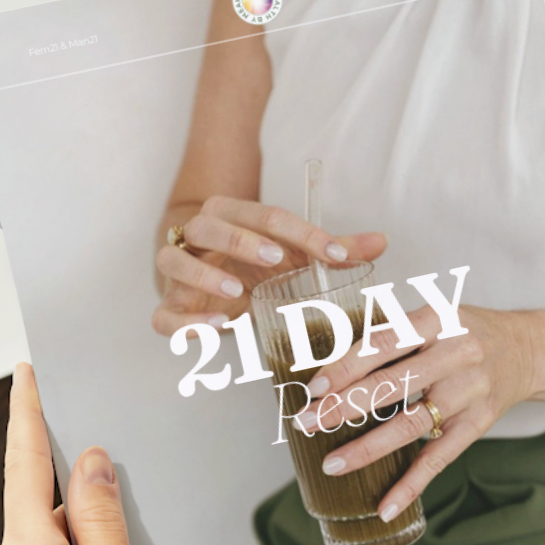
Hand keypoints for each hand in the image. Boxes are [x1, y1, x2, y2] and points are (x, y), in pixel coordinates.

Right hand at [153, 196, 384, 334]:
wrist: (204, 276)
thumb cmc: (251, 262)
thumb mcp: (292, 253)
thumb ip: (331, 249)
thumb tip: (381, 242)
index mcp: (231, 215)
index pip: (263, 214)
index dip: (301, 233)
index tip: (334, 254)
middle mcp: (199, 237)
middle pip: (208, 225)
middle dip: (240, 240)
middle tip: (275, 259)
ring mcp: (179, 272)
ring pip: (174, 261)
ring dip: (204, 276)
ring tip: (237, 292)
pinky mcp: (170, 307)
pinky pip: (163, 315)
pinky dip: (185, 324)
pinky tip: (217, 329)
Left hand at [302, 304, 540, 521]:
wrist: (527, 350)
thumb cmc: (465, 331)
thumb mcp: (433, 316)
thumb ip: (388, 334)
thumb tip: (326, 366)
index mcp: (438, 319)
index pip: (385, 342)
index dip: (347, 365)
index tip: (314, 386)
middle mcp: (457, 354)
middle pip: (393, 385)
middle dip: (344, 407)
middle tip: (305, 423)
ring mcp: (469, 392)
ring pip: (411, 425)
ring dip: (368, 448)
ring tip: (332, 464)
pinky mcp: (478, 424)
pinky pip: (439, 458)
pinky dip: (411, 484)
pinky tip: (385, 506)